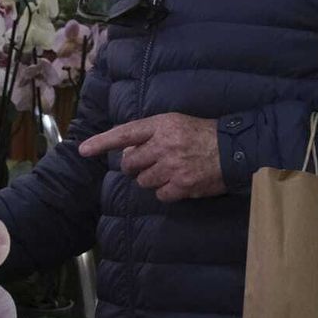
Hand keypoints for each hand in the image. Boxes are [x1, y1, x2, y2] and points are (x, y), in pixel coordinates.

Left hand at [79, 113, 225, 202]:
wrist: (234, 150)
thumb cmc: (201, 134)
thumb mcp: (174, 123)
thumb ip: (149, 134)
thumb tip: (126, 152)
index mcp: (160, 125)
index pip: (124, 134)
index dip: (102, 142)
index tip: (83, 150)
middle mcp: (164, 145)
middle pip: (130, 163)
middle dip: (135, 166)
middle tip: (151, 163)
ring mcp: (172, 166)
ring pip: (143, 181)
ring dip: (151, 179)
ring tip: (170, 171)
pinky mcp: (182, 185)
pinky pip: (160, 195)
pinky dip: (166, 192)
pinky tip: (179, 183)